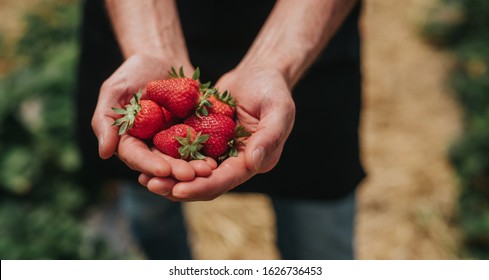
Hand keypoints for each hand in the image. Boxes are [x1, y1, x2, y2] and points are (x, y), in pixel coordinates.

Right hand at [91, 54, 214, 179]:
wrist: (163, 59)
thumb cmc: (133, 73)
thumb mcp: (114, 90)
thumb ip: (105, 120)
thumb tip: (104, 153)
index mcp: (130, 141)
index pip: (137, 157)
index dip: (149, 165)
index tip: (163, 170)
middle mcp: (152, 146)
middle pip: (163, 163)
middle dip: (177, 170)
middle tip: (191, 175)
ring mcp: (174, 141)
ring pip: (184, 159)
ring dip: (195, 167)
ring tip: (208, 169)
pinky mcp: (194, 133)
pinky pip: (202, 146)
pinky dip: (209, 152)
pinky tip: (219, 158)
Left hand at [139, 65, 295, 200]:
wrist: (260, 73)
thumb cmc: (274, 91)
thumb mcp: (279, 110)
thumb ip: (269, 137)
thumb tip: (252, 164)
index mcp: (252, 162)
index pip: (225, 180)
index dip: (202, 186)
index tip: (179, 190)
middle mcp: (233, 162)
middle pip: (203, 181)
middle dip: (178, 186)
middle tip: (152, 186)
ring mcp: (217, 151)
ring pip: (190, 170)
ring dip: (169, 176)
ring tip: (144, 179)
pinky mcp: (204, 138)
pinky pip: (184, 150)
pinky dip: (167, 155)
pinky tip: (147, 156)